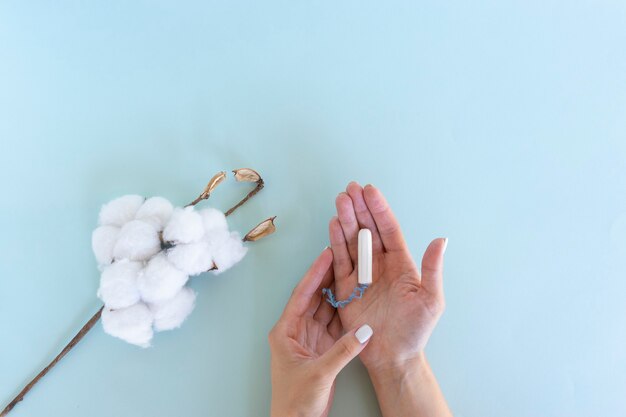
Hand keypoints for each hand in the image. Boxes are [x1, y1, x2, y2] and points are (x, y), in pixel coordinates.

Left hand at [269, 248, 373, 416]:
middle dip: (327, 278)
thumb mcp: (319, 373)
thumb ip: (342, 351)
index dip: (315, 274)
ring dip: (336, 293)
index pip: (302, 295)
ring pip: (324, 309)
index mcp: (285, 331)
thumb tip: (364, 330)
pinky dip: (344, 313)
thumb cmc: (295, 401)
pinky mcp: (322, 350)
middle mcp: (296, 331)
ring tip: (351, 273)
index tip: (327, 255)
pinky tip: (354, 301)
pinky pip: (333, 325)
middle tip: (343, 258)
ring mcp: (309, 340)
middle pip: (313, 298)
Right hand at [328, 182, 446, 373]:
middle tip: (350, 188)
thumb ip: (432, 269)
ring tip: (340, 200)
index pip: (389, 230)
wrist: (393, 356)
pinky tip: (333, 224)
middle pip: (368, 230)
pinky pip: (340, 261)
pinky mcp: (346, 287)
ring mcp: (362, 275)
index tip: (370, 192)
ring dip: (346, 220)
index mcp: (401, 264)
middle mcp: (380, 264)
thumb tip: (440, 240)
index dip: (380, 210)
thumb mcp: (431, 300)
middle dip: (360, 208)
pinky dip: (336, 242)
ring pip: (352, 241)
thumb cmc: (415, 330)